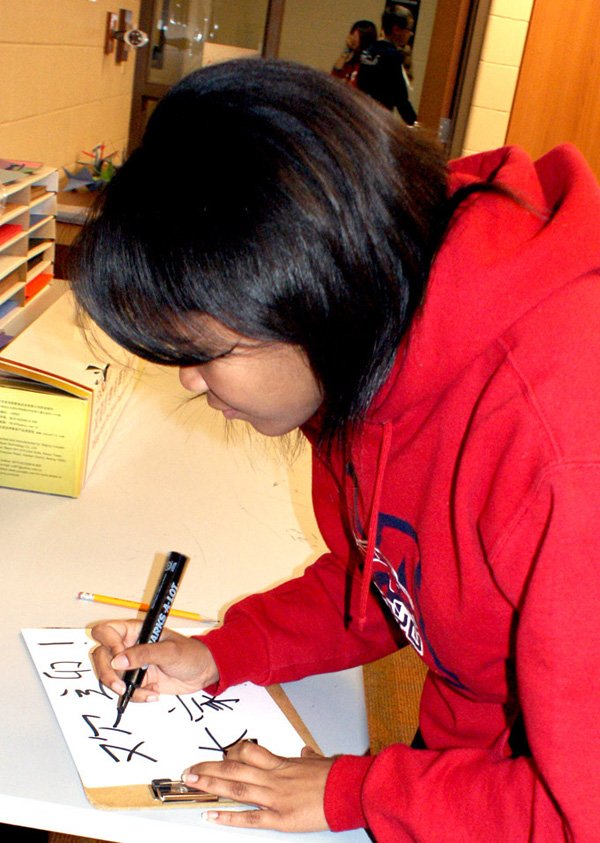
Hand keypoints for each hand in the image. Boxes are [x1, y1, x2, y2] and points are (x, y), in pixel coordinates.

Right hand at [90, 619, 218, 700]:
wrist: (203, 672)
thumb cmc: (190, 653)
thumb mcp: (169, 651)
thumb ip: (143, 654)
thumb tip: (117, 661)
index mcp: (135, 631)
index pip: (106, 632)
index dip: (107, 644)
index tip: (119, 658)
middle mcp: (129, 646)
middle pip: (101, 656)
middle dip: (108, 673)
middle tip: (122, 686)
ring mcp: (131, 664)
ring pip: (109, 676)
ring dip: (122, 688)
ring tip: (146, 691)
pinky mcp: (137, 680)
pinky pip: (125, 690)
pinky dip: (136, 696)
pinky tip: (153, 693)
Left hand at [182, 741, 333, 831]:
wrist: (348, 789)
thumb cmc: (336, 775)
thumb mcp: (320, 760)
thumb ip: (308, 758)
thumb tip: (305, 753)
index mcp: (282, 763)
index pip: (249, 753)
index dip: (231, 754)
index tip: (220, 756)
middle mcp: (273, 777)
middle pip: (234, 769)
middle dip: (209, 769)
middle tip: (189, 770)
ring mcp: (275, 797)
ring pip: (237, 789)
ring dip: (212, 785)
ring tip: (192, 783)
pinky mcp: (280, 818)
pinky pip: (250, 818)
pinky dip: (228, 817)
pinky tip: (212, 815)